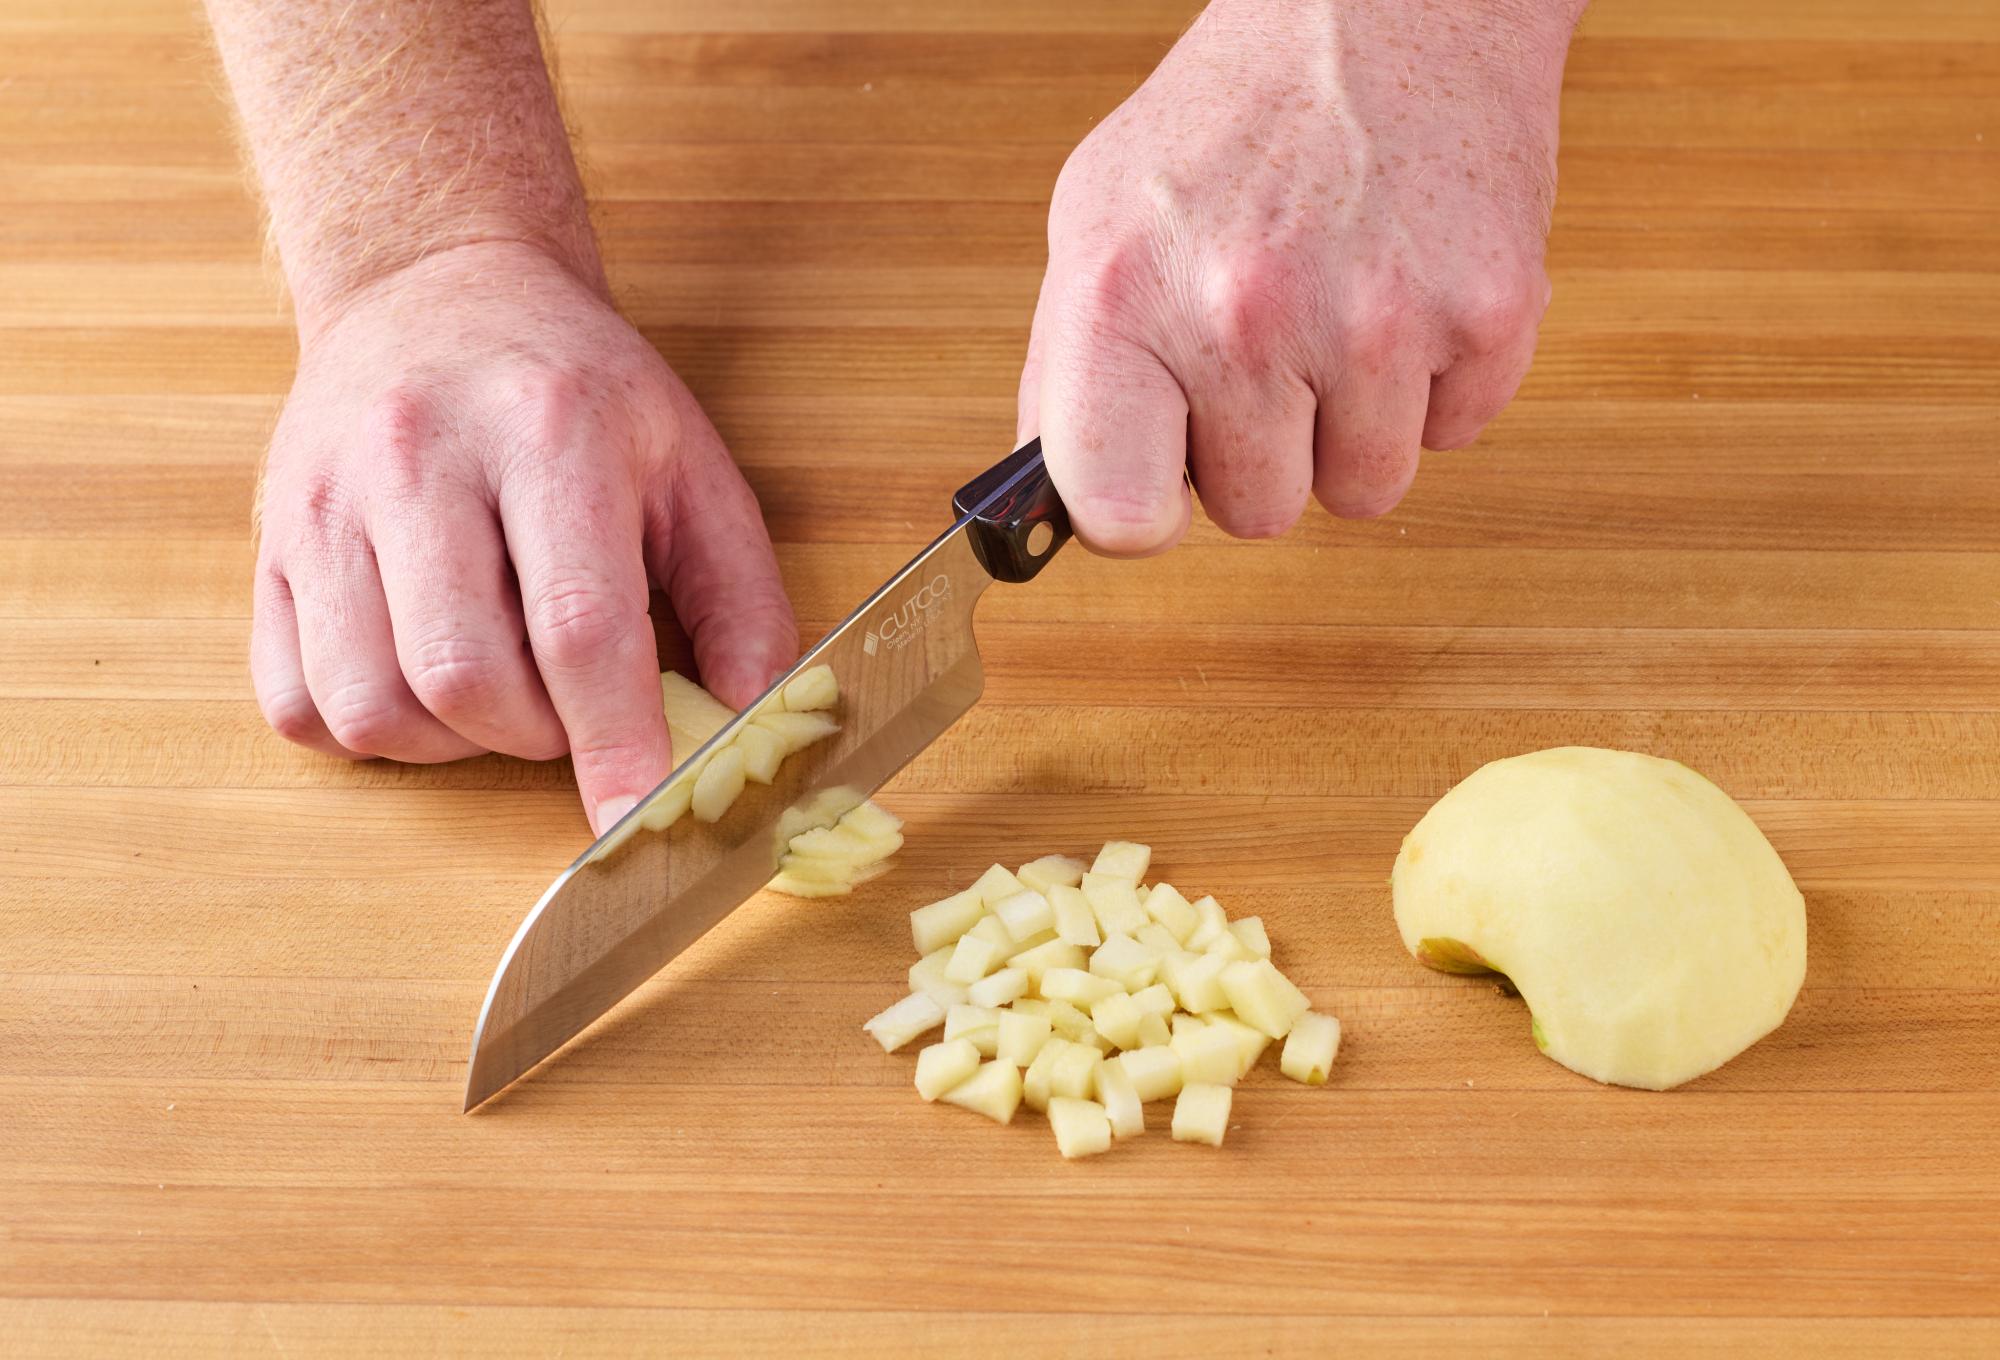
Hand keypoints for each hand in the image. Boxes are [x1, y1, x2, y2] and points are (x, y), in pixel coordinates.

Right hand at [252, 241, 796, 833]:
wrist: (436, 289)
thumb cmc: (579, 391)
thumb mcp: (692, 465)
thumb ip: (740, 596)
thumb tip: (757, 720)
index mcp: (548, 432)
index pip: (579, 626)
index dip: (615, 742)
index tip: (639, 818)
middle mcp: (417, 460)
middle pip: (465, 678)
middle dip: (537, 735)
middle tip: (573, 700)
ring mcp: (323, 505)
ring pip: (371, 706)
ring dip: (454, 743)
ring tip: (503, 687)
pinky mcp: (268, 546)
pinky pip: (298, 703)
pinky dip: (370, 730)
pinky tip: (425, 679)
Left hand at [1019, 0, 1578, 551]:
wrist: (1389, 5)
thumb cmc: (1234, 119)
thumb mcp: (1096, 220)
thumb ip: (1066, 373)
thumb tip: (1053, 507)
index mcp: (1125, 296)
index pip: (1116, 513)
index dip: (1139, 511)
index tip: (1158, 475)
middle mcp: (1244, 315)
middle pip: (1256, 515)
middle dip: (1261, 451)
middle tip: (1266, 345)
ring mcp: (1375, 321)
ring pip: (1363, 492)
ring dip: (1352, 427)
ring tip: (1335, 311)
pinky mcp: (1488, 315)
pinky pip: (1453, 436)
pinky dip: (1433, 385)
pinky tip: (1403, 290)